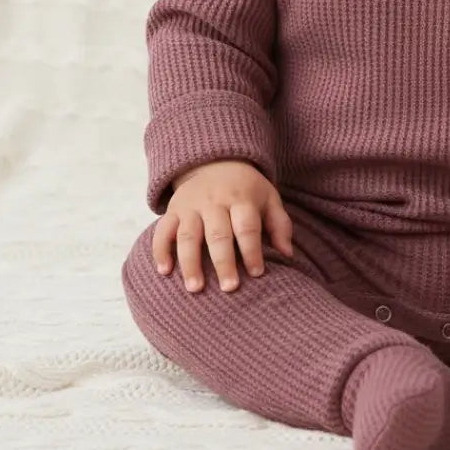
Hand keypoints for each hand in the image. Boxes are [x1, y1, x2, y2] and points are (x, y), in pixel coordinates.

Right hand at [152, 159, 293, 293]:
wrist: (215, 161)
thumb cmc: (246, 188)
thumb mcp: (268, 197)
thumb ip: (279, 224)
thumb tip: (288, 254)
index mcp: (242, 199)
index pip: (247, 227)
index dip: (252, 251)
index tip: (257, 274)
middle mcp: (214, 201)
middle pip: (218, 234)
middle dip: (223, 262)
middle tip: (229, 288)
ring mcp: (191, 206)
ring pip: (188, 236)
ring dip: (190, 263)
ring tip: (195, 289)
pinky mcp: (172, 210)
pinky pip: (162, 230)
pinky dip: (160, 250)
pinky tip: (164, 271)